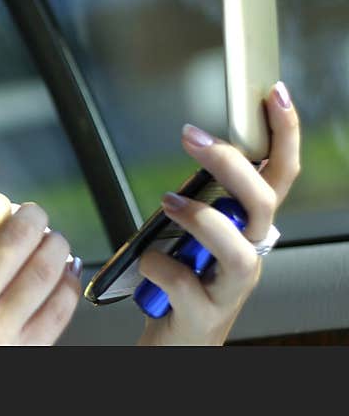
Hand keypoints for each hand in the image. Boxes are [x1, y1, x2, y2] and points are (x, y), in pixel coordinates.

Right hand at [0, 193, 81, 344]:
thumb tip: (6, 221)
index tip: (4, 207)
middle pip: (18, 236)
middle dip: (35, 217)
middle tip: (36, 217)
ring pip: (46, 268)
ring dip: (57, 247)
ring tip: (54, 243)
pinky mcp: (22, 354)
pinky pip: (59, 310)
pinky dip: (68, 285)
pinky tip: (65, 276)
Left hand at [136, 81, 300, 344]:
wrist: (177, 340)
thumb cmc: (186, 280)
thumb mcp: (197, 229)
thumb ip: (203, 194)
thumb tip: (198, 146)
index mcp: (249, 227)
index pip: (279, 175)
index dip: (284, 134)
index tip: (271, 93)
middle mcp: (250, 254)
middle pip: (261, 203)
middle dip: (230, 163)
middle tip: (192, 135)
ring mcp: (230, 288)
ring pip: (236, 249)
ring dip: (200, 218)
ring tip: (167, 202)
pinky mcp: (203, 314)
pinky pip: (182, 281)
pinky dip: (158, 265)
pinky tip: (150, 263)